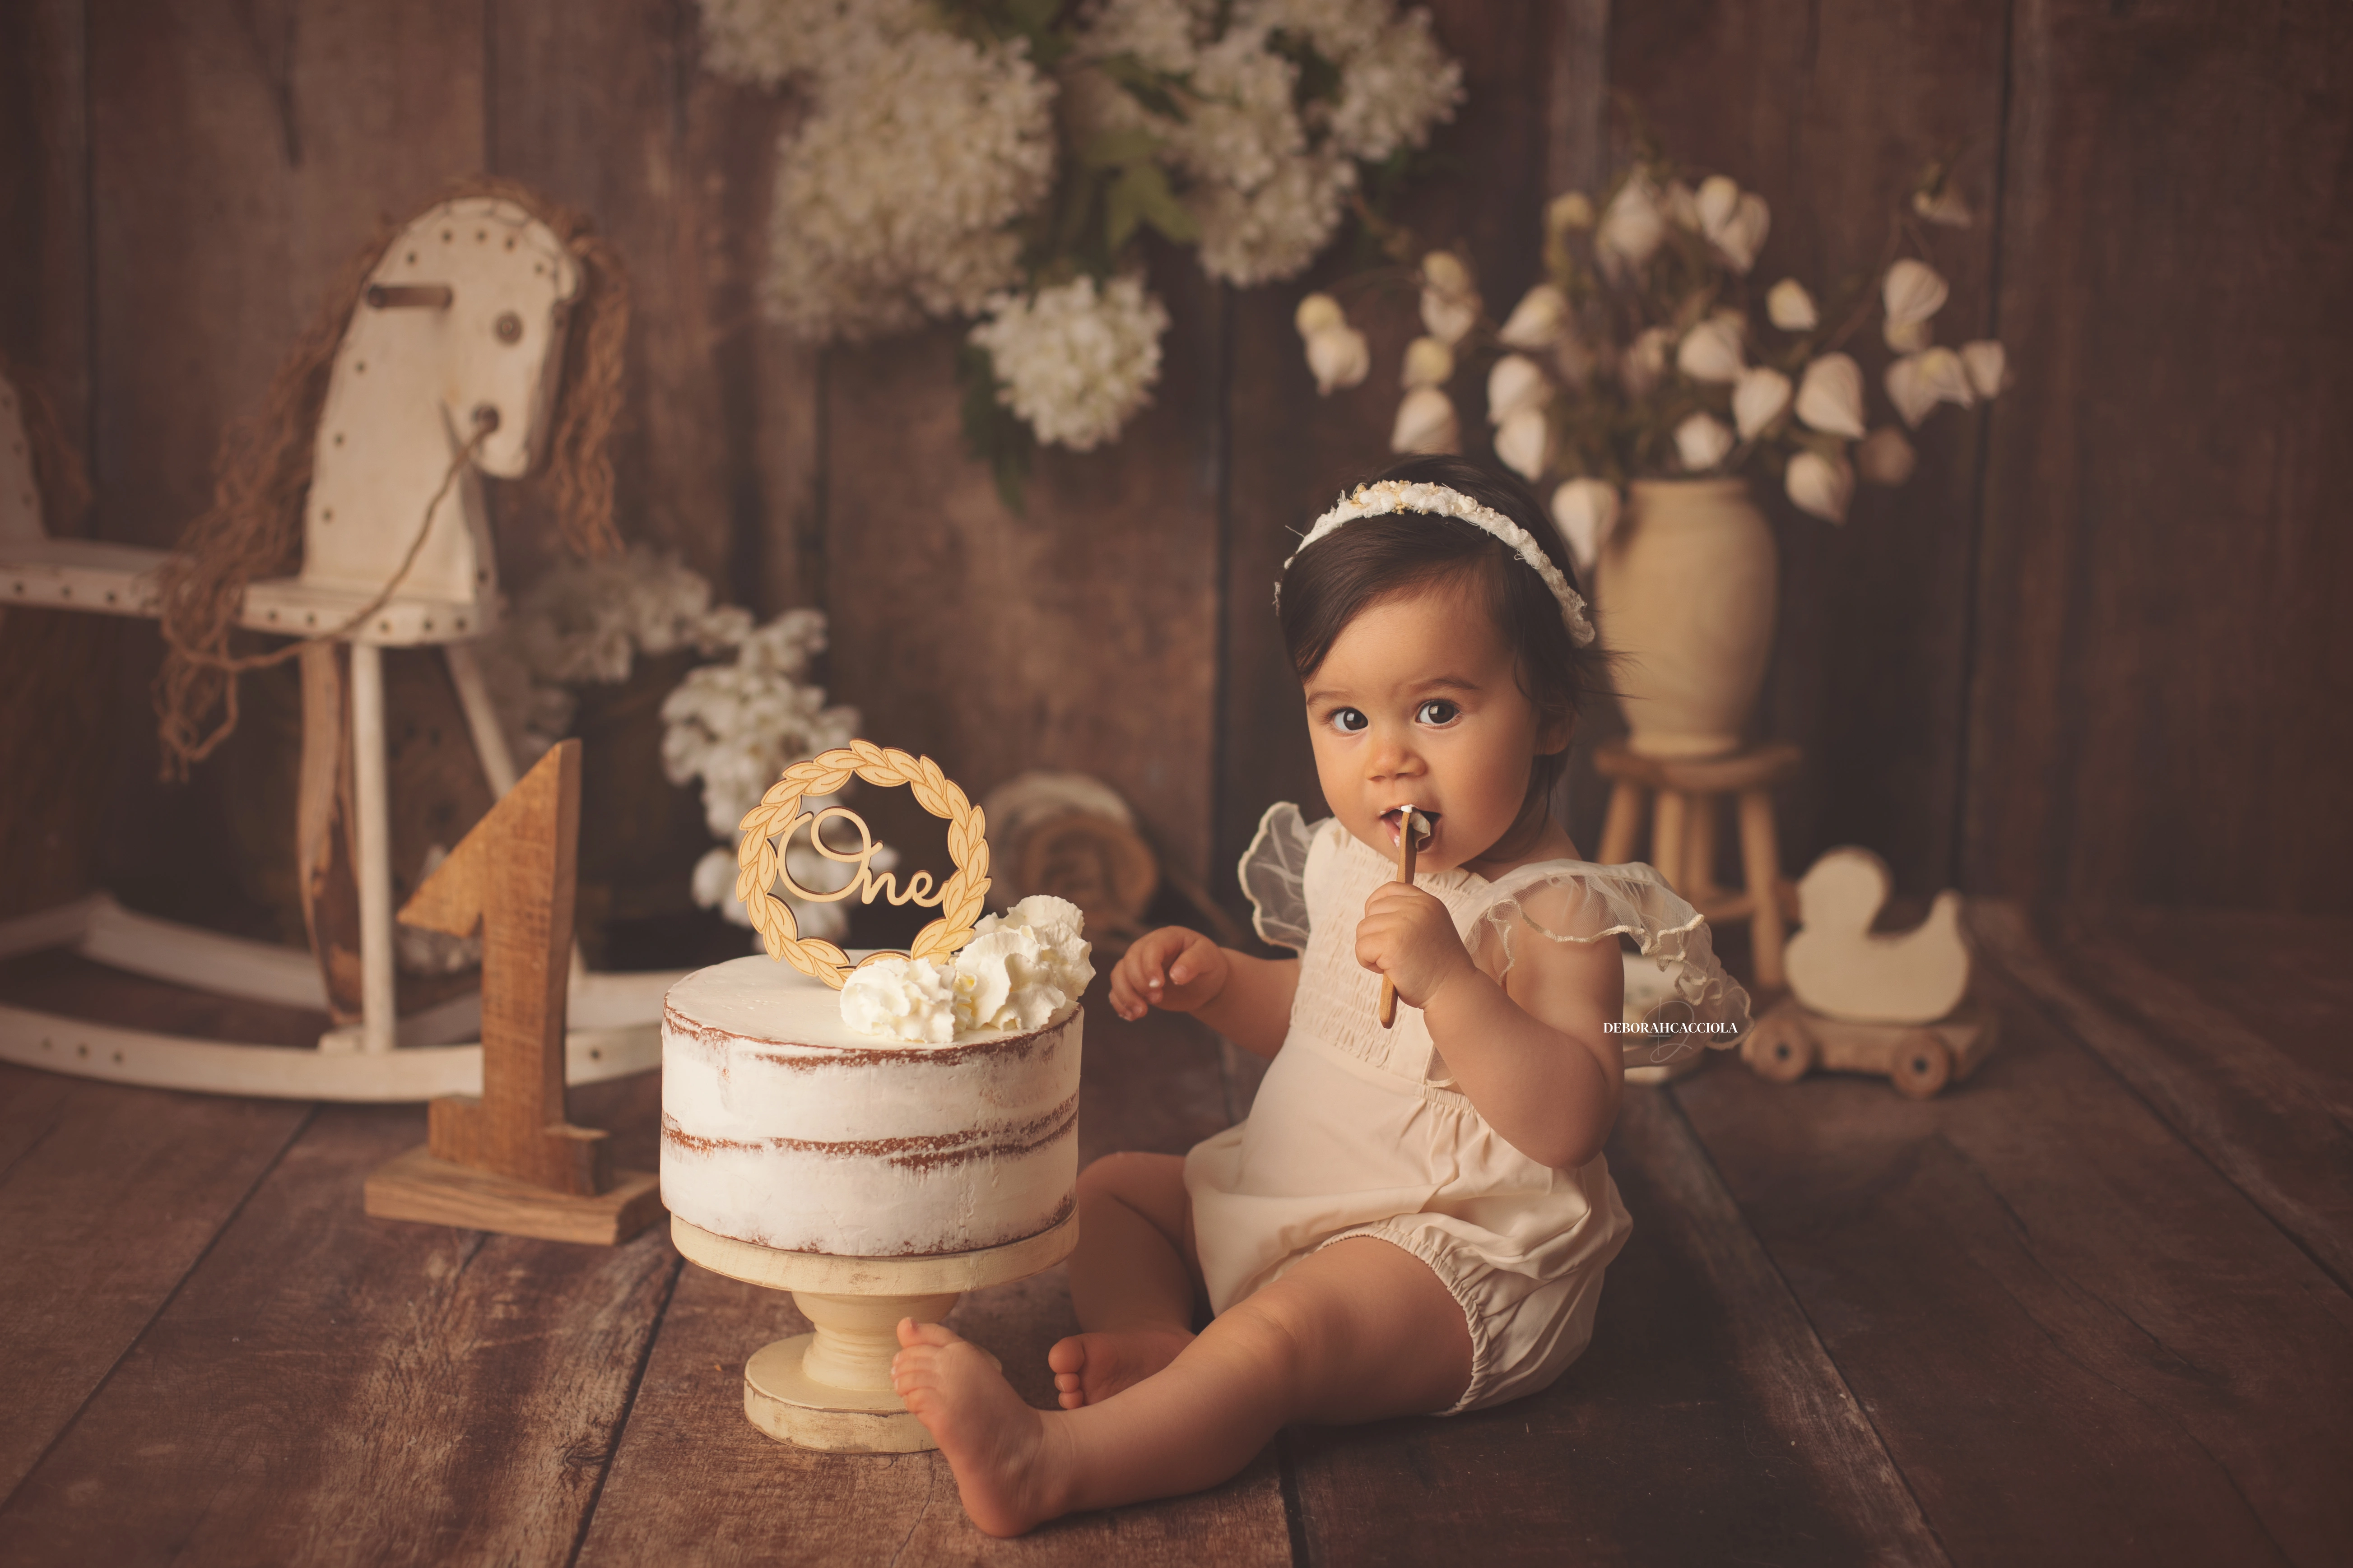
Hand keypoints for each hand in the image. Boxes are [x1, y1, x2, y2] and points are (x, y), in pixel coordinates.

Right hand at [1109, 926, 1231, 1020]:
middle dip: (1138, 983)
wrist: (1206, 983)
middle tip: (1156, 999)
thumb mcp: (1208, 959)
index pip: (1150, 948)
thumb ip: (1194, 963)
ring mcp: (1139, 966)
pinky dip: (1120, 1003)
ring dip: (1125, 995)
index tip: (1157, 986)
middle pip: (1129, 961)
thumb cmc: (1209, 966)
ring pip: (1118, 975)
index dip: (1149, 966)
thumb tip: (1176, 975)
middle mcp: (1148, 948)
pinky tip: (1131, 1016)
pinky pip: (1117, 990)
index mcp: (1167, 938)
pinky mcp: (1135, 983)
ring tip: (1141, 1013)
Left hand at [1355, 883, 1476, 1010]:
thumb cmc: (1438, 968)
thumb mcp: (1430, 929)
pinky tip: (1387, 971)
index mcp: (1427, 902)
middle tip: (1394, 954)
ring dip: (1371, 950)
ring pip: (1363, 929)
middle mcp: (1417, 908)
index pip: (1389, 889)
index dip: (1378, 908)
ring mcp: (1404, 923)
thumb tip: (1373, 910)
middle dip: (1375, 933)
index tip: (1383, 928)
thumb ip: (1409, 915)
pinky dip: (1367, 962)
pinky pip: (1361, 947)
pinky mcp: (1391, 943)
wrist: (1453, 992)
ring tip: (1392, 964)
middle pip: (1372, 909)